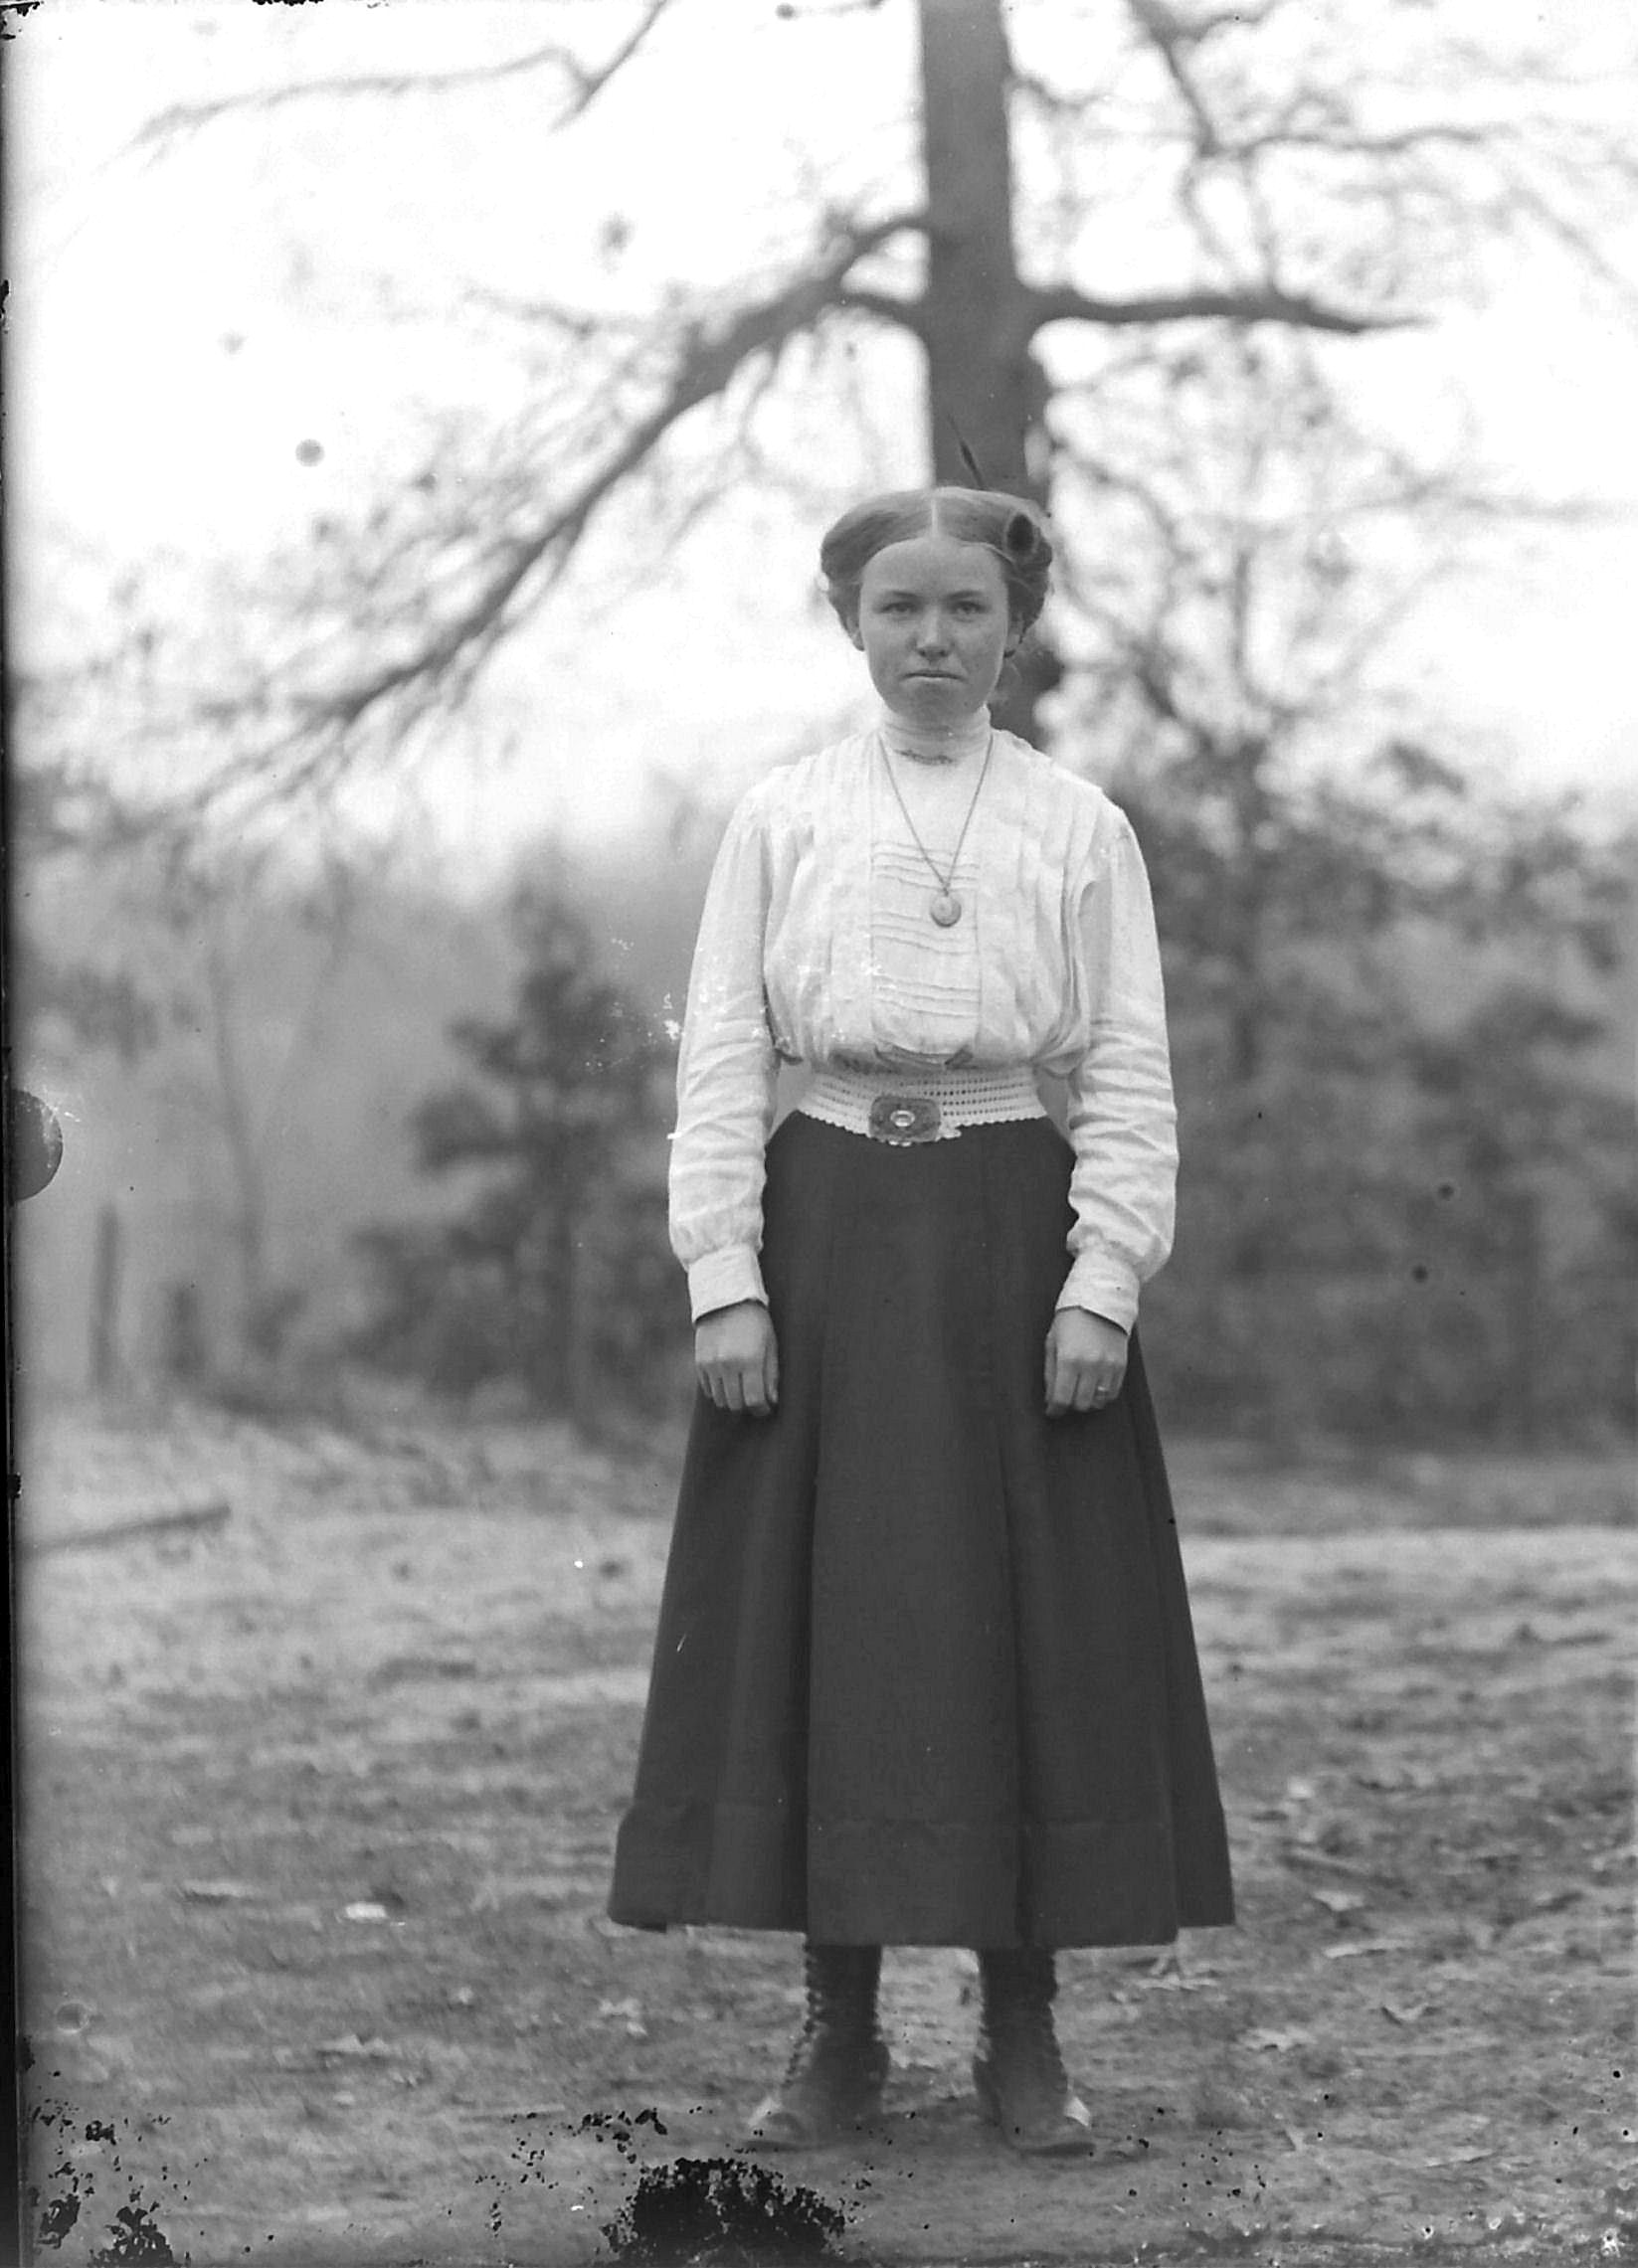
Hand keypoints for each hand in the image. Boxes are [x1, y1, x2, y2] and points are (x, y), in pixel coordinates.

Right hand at [695, 1300, 779, 1415]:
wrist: (726, 1298)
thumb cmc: (755, 1321)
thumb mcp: (770, 1344)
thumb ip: (771, 1374)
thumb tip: (772, 1401)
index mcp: (750, 1360)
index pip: (754, 1400)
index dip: (762, 1409)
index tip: (766, 1408)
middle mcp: (728, 1364)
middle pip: (735, 1404)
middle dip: (747, 1406)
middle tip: (754, 1399)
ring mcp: (711, 1364)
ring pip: (720, 1400)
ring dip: (732, 1399)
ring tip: (741, 1388)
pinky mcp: (700, 1362)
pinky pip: (708, 1390)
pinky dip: (718, 1390)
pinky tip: (727, 1380)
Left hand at [1044, 1309, 1127, 1416]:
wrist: (1099, 1301)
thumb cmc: (1070, 1322)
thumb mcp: (1052, 1343)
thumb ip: (1050, 1373)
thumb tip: (1050, 1400)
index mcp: (1069, 1359)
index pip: (1062, 1398)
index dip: (1055, 1410)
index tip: (1052, 1411)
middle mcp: (1090, 1364)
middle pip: (1081, 1404)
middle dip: (1070, 1404)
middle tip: (1066, 1397)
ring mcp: (1108, 1366)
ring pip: (1098, 1402)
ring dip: (1088, 1401)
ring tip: (1081, 1390)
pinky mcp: (1121, 1365)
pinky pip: (1112, 1393)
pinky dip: (1102, 1395)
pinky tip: (1094, 1385)